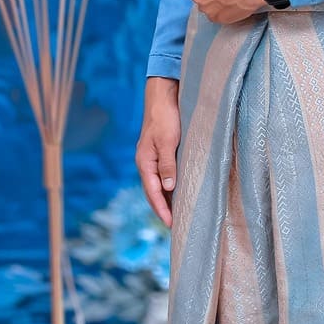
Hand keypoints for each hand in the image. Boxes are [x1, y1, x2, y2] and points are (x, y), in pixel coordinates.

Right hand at [136, 76, 180, 227]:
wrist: (163, 96)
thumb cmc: (165, 117)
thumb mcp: (168, 141)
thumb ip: (167, 164)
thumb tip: (169, 187)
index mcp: (144, 162)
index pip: (153, 192)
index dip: (162, 209)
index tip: (171, 224)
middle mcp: (147, 163)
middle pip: (154, 192)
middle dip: (163, 209)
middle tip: (176, 226)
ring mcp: (153, 158)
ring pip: (159, 184)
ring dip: (167, 199)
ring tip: (179, 214)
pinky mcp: (161, 153)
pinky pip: (164, 175)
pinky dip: (171, 186)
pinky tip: (179, 192)